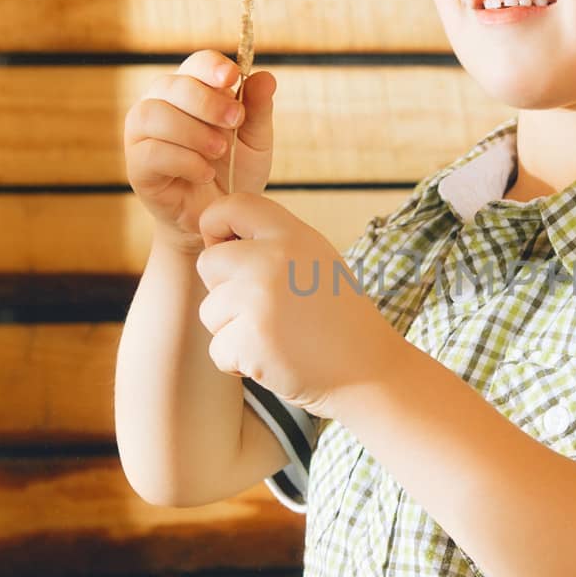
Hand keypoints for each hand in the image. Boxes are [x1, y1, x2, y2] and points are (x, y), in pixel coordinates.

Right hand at [124, 49, 276, 254]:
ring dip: (192, 130)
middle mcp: (160, 105)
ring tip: (220, 150)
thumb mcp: (255, 141)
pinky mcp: (137, 167)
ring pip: (154, 114)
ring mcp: (142, 135)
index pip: (195, 64)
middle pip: (171, 85)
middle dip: (206, 101)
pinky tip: (205, 172)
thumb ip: (258, 110)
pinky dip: (183, 160)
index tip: (232, 77)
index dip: (211, 66)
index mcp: (189, 91)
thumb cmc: (234, 172)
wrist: (220, 219)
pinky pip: (151, 152)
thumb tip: (265, 76)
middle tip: (234, 121)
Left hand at [196, 192, 394, 418]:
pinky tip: (274, 359)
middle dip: (225, 290)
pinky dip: (239, 362)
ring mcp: (259, 299)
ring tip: (277, 336)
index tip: (229, 250)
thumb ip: (272, 244)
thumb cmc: (337, 320)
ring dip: (233, 330)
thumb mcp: (316, 262)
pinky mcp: (249, 339)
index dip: (217, 226)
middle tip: (264, 309)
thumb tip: (219, 240)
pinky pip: (217, 349)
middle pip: (209, 263)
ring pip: (210, 311)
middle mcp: (273, 259)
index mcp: (292, 235)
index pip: (231, 206)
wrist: (367, 371)